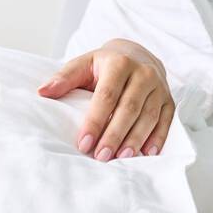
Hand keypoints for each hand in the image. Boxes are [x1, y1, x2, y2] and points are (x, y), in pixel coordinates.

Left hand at [38, 39, 172, 159]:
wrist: (136, 54)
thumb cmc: (103, 64)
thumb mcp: (82, 64)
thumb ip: (64, 78)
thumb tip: (43, 92)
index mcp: (119, 63)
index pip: (106, 96)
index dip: (95, 121)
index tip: (83, 142)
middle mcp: (143, 73)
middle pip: (129, 109)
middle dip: (114, 135)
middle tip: (101, 156)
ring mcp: (159, 87)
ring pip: (148, 117)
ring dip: (135, 140)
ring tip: (121, 158)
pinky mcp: (169, 99)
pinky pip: (166, 120)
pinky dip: (157, 138)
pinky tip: (147, 153)